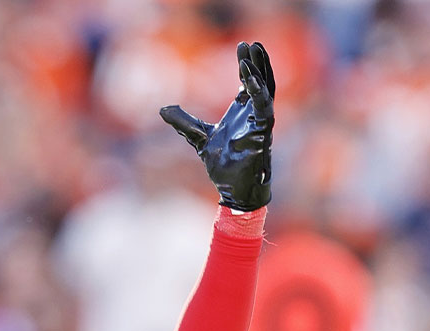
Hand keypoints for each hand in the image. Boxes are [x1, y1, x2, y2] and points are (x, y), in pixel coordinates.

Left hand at [160, 42, 274, 211]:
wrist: (232, 189)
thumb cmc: (224, 165)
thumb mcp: (198, 138)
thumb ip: (183, 122)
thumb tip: (162, 109)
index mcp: (243, 112)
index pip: (248, 82)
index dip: (246, 65)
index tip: (242, 46)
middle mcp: (255, 114)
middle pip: (261, 80)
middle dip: (257, 61)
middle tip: (252, 43)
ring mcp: (262, 122)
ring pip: (266, 88)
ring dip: (260, 69)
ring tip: (255, 50)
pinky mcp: (263, 131)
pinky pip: (264, 106)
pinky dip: (257, 90)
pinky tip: (249, 76)